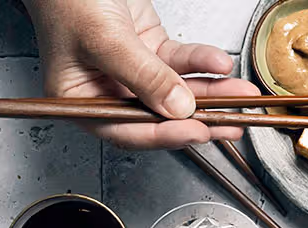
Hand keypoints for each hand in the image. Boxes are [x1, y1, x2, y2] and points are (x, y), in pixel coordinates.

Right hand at [25, 0, 259, 148]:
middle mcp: (107, 90)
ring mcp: (132, 72)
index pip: (127, 130)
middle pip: (159, 115)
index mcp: (82, 100)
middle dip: (199, 118)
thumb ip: (142, 76)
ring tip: (239, 95)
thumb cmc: (68, 0)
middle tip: (231, 124)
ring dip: (211, 92)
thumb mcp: (106, 40)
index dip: (164, 135)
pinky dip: (202, 62)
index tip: (196, 132)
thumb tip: (177, 108)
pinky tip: (220, 63)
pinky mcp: (150, 50)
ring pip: (177, 90)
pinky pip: (181, 61)